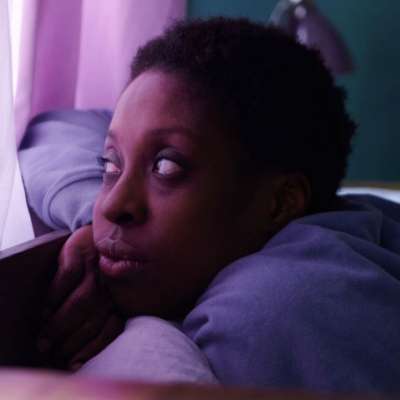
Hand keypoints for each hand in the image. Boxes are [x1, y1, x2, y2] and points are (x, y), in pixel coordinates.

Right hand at [37, 225, 124, 369]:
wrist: (97, 235)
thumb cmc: (100, 272)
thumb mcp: (107, 293)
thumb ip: (102, 317)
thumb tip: (79, 357)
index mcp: (120, 297)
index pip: (110, 328)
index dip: (91, 348)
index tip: (72, 362)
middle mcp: (111, 284)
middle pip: (93, 317)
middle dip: (70, 338)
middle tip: (49, 349)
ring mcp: (96, 266)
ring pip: (81, 299)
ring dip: (60, 321)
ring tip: (44, 336)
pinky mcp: (80, 250)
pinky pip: (68, 276)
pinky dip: (56, 294)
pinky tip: (45, 308)